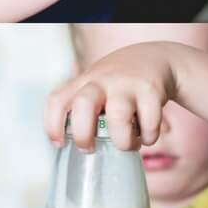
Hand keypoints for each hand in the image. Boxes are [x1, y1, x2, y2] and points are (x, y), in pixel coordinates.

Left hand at [45, 42, 180, 150]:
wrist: (155, 58)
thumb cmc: (118, 84)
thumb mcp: (95, 87)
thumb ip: (83, 109)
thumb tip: (76, 145)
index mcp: (83, 83)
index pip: (57, 100)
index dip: (53, 125)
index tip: (59, 143)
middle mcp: (102, 80)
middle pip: (83, 105)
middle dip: (83, 135)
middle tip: (89, 149)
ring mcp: (127, 84)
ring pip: (118, 116)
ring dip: (122, 141)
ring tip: (127, 145)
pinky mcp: (151, 89)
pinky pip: (149, 122)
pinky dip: (148, 137)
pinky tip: (146, 136)